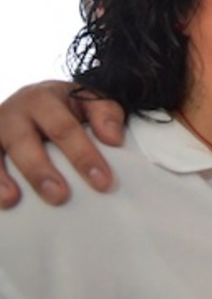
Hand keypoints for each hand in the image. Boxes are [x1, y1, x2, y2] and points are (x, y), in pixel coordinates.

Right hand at [0, 81, 124, 206]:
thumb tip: (113, 138)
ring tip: (12, 199)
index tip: (102, 181)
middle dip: (41, 171)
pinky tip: (0, 198)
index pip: (65, 128)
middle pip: (25, 141)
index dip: (83, 155)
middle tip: (60, 196)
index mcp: (45, 98)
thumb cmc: (66, 107)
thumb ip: (106, 114)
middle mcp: (15, 111)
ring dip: (1, 178)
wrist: (33, 99)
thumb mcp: (88, 102)